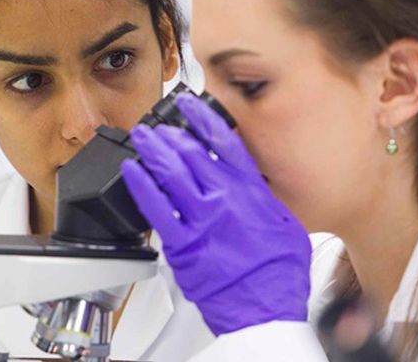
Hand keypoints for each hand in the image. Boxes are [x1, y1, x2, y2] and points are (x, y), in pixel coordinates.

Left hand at [121, 93, 311, 335]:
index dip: (203, 118)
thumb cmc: (278, 274)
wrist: (265, 311)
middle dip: (171, 134)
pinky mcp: (181, 244)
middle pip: (191, 153)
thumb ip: (263, 199)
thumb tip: (250, 184)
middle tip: (159, 127)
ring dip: (152, 150)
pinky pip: (154, 207)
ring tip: (141, 138)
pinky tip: (131, 170)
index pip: (224, 142)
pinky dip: (140, 184)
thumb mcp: (286, 225)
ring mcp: (200, 220)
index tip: (190, 105)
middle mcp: (224, 199)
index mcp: (251, 192)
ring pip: (170, 173)